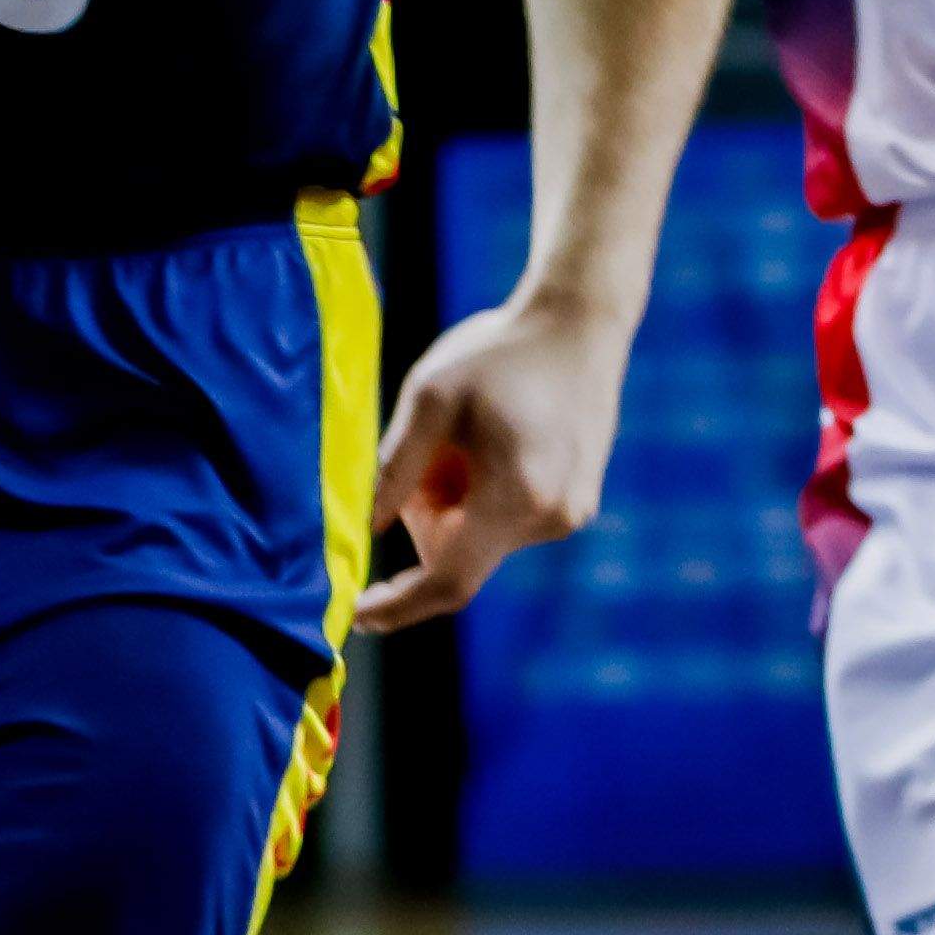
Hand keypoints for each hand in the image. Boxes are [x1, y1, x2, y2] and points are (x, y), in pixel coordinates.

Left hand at [352, 282, 633, 629]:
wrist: (578, 322)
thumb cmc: (499, 352)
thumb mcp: (431, 397)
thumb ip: (395, 469)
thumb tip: (364, 528)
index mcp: (516, 496)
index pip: (447, 581)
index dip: (398, 604)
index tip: (356, 613)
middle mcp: (551, 519)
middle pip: (460, 554)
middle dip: (427, 517)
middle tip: (427, 450)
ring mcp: (570, 515)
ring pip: (482, 538)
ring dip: (456, 503)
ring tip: (468, 435)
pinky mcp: (576, 505)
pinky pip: (509, 522)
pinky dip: (483, 497)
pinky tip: (495, 441)